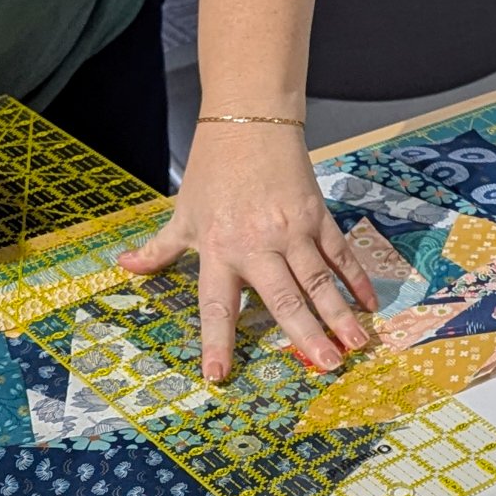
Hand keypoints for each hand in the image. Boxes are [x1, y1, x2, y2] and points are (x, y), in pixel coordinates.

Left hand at [120, 125, 377, 380]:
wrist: (249, 121)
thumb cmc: (213, 169)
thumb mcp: (182, 212)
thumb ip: (160, 248)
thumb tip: (126, 267)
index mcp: (219, 249)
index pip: (217, 305)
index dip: (217, 341)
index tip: (220, 374)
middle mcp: (257, 245)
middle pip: (285, 298)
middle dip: (307, 334)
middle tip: (328, 365)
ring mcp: (292, 231)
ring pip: (319, 281)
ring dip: (340, 314)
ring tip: (357, 344)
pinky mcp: (317, 216)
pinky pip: (340, 254)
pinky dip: (356, 279)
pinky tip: (369, 305)